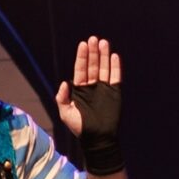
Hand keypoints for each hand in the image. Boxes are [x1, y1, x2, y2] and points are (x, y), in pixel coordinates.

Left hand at [56, 36, 125, 173]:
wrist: (97, 139)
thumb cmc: (80, 128)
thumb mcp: (66, 113)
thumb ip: (62, 98)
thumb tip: (64, 83)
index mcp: (80, 90)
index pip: (81, 69)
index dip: (82, 57)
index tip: (83, 44)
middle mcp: (92, 87)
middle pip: (93, 65)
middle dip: (93, 52)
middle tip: (93, 39)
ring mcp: (104, 89)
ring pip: (104, 68)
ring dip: (104, 56)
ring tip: (104, 43)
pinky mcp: (114, 93)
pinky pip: (115, 77)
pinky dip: (116, 67)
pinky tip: (115, 56)